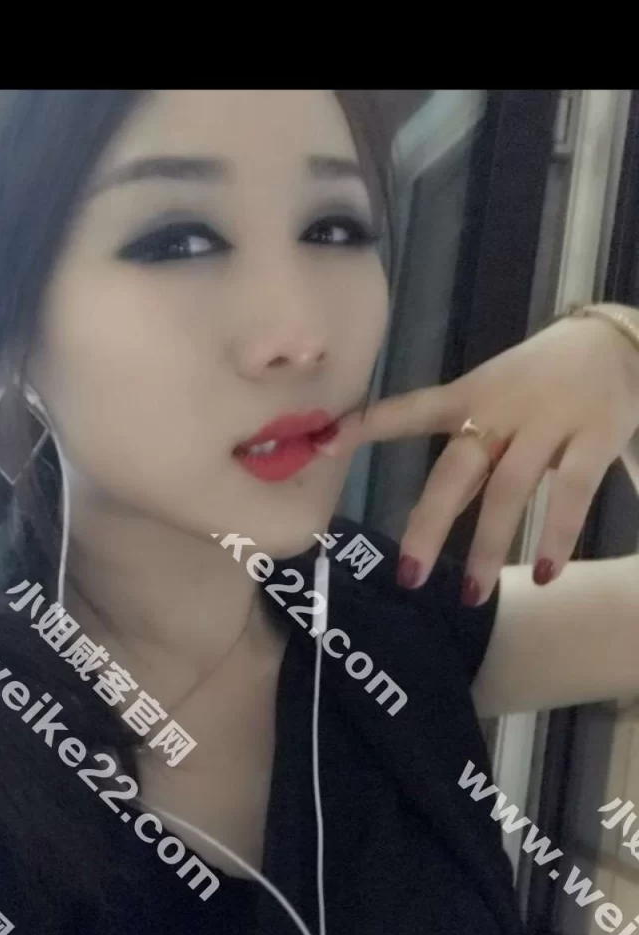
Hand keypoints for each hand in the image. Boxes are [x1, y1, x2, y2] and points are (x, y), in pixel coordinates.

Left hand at [319, 310, 638, 604]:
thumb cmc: (545, 377)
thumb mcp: (497, 396)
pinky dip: (558, 535)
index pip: (413, 409)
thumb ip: (467, 447)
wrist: (621, 339)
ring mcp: (548, 423)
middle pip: (456, 471)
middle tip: (408, 575)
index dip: (370, 425)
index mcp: (472, 395)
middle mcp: (501, 410)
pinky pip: (573, 492)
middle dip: (429, 523)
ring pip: (509, 491)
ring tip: (471, 595)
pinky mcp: (594, 436)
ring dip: (487, 546)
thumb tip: (421, 504)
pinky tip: (543, 573)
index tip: (324, 443)